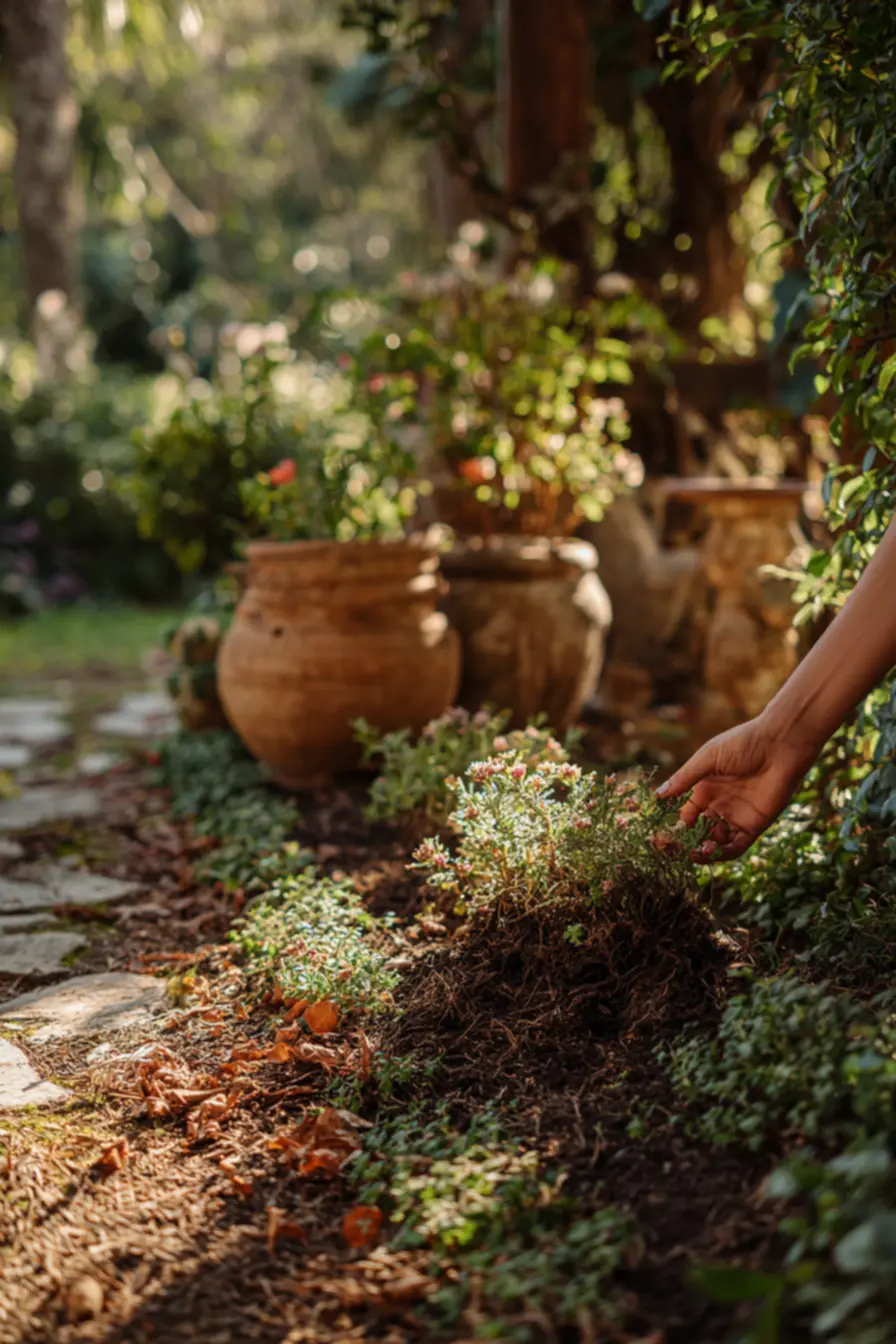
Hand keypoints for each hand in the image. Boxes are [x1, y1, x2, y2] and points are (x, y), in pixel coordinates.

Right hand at [657, 714, 818, 860]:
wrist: (781, 745)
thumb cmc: (743, 743)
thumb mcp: (708, 758)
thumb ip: (685, 778)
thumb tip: (658, 795)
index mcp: (706, 788)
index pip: (687, 814)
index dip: (677, 825)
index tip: (665, 835)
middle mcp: (720, 804)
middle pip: (700, 831)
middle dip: (689, 842)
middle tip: (678, 850)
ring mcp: (737, 816)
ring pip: (717, 842)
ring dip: (705, 850)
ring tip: (698, 851)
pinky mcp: (755, 825)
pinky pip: (738, 846)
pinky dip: (725, 853)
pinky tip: (713, 852)